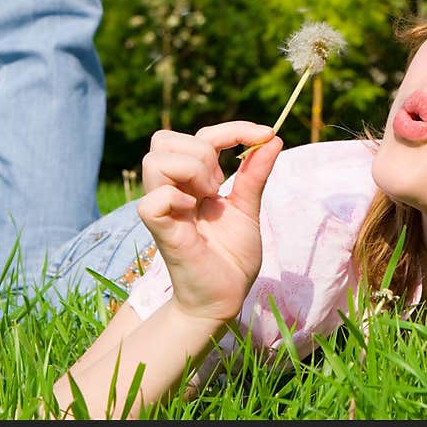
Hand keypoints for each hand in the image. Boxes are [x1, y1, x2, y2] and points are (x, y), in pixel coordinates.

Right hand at [136, 121, 281, 322]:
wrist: (225, 296)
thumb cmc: (231, 256)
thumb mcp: (249, 208)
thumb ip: (255, 174)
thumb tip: (273, 138)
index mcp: (193, 181)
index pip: (200, 135)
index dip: (232, 129)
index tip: (266, 134)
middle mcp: (172, 189)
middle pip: (164, 139)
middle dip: (202, 152)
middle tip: (218, 185)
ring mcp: (163, 207)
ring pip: (155, 160)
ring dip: (191, 172)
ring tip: (207, 198)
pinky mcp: (159, 229)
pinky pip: (153, 199)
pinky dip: (176, 199)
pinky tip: (192, 215)